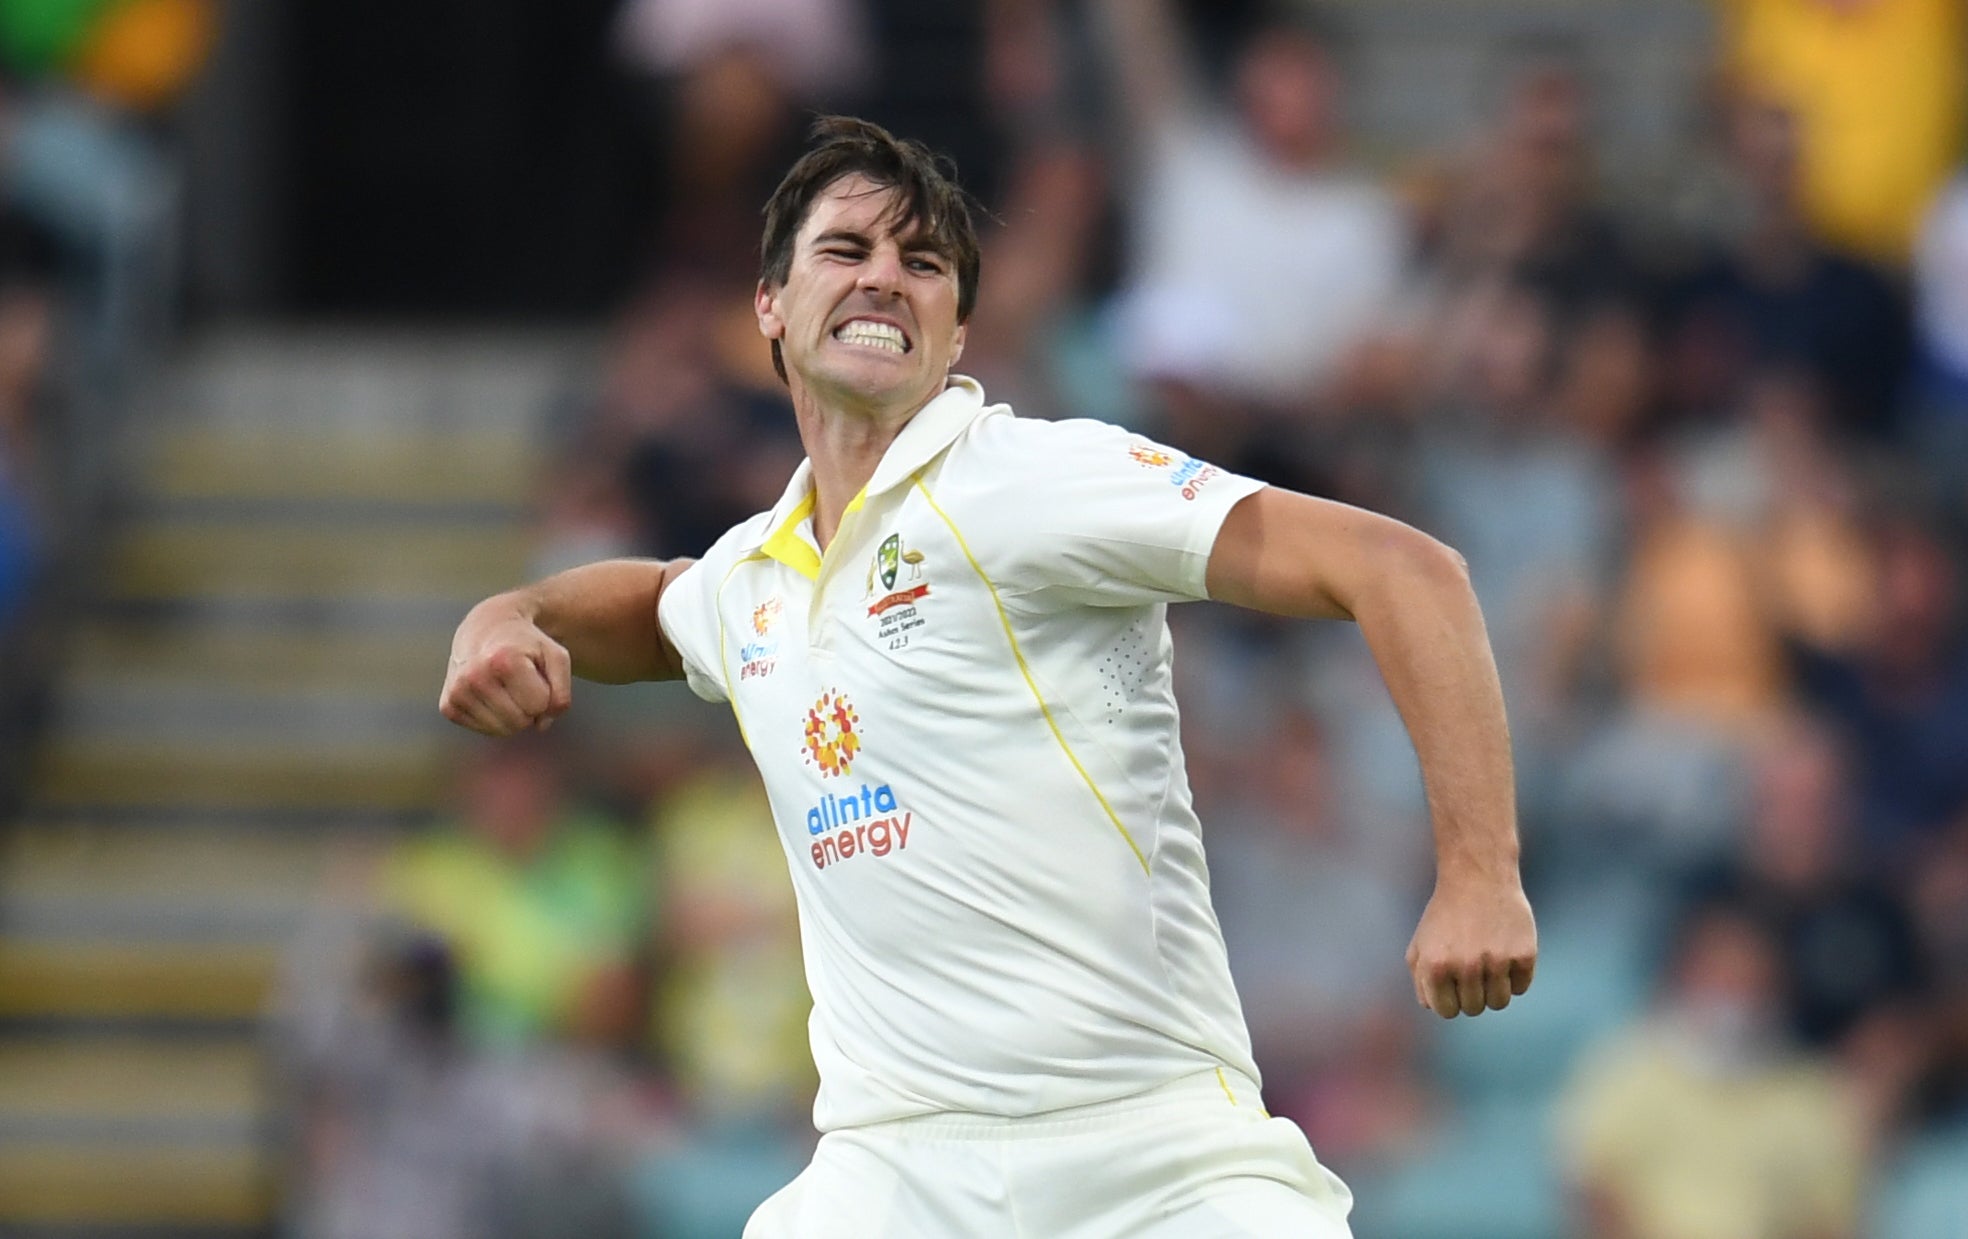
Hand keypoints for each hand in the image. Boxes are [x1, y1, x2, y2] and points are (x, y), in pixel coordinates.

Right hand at [439, 611, 572, 736]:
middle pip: (521, 722)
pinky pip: (485, 731)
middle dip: (529, 707)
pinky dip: (494, 718)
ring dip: (513, 715)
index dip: (544, 692)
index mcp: (503, 661)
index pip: (539, 705)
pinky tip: (491, 693)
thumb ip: (562, 693)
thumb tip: (541, 726)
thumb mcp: (557, 657)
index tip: (534, 673)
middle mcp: (474, 677)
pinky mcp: (448, 706)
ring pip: (502, 731)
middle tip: (521, 681)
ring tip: (506, 687)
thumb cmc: (528, 645)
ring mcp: (457, 692)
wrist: (487, 628)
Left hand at [1405, 876, 1536, 1017]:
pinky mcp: (1524, 955)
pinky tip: (1506, 951)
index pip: (1447, 1011)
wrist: (1477, 876)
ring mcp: (1497, 962)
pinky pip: (1521, 987)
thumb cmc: (1446, 914)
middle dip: (1472, 992)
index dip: (1451, 999)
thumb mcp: (1420, 944)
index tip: (1453, 981)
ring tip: (1488, 962)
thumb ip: (1421, 980)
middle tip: (1472, 966)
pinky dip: (1515, 976)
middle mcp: (1466, 967)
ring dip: (1494, 988)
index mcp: (1436, 967)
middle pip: (1475, 1009)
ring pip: (1499, 1002)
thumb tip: (1434, 1007)